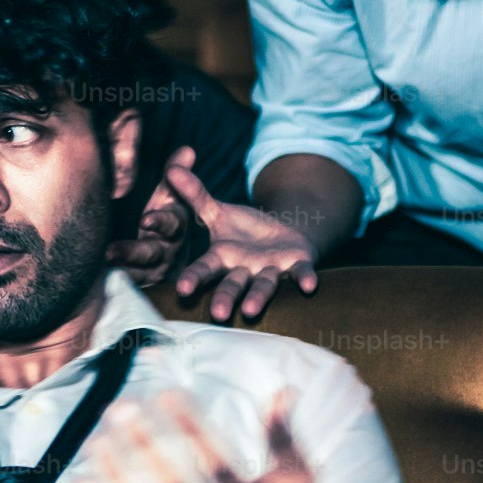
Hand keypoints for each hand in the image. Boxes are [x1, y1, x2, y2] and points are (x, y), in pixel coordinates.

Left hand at [107, 144, 195, 286]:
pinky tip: (93, 285)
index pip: (172, 223)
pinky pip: (128, 288)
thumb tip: (187, 150)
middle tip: (108, 253)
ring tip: (96, 271)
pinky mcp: (143, 286)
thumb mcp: (168, 196)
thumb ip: (174, 175)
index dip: (160, 222)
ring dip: (118, 274)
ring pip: (139, 275)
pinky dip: (112, 286)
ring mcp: (156, 272)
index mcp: (177, 226)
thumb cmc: (164, 218)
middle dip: (131, 253)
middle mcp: (169, 251)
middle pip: (151, 253)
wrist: (170, 255)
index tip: (145, 220)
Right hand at [168, 161, 319, 321]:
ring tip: (250, 310)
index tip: (183, 290)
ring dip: (258, 298)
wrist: (282, 237)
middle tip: (218, 314)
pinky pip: (301, 273)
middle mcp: (244, 270)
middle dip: (225, 298)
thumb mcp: (218, 211)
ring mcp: (270, 271)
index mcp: (221, 258)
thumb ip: (196, 194)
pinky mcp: (296, 267)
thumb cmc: (244, 230)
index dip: (194, 279)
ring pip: (263, 286)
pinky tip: (310, 287)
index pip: (204, 269)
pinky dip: (305, 279)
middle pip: (232, 285)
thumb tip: (172, 169)